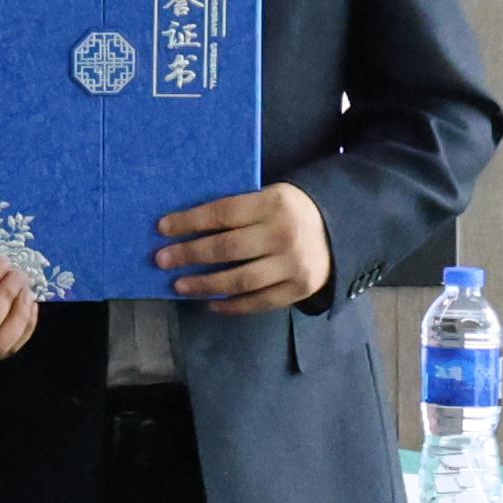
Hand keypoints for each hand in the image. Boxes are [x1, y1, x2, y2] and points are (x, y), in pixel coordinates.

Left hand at [159, 181, 333, 310]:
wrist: (341, 229)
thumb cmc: (291, 211)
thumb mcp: (270, 197)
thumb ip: (239, 209)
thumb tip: (187, 225)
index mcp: (273, 203)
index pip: (222, 213)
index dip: (190, 222)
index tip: (162, 228)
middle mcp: (283, 234)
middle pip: (227, 247)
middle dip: (189, 254)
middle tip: (161, 260)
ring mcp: (293, 264)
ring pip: (240, 279)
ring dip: (205, 284)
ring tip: (179, 285)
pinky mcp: (300, 288)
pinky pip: (259, 301)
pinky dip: (232, 305)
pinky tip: (211, 303)